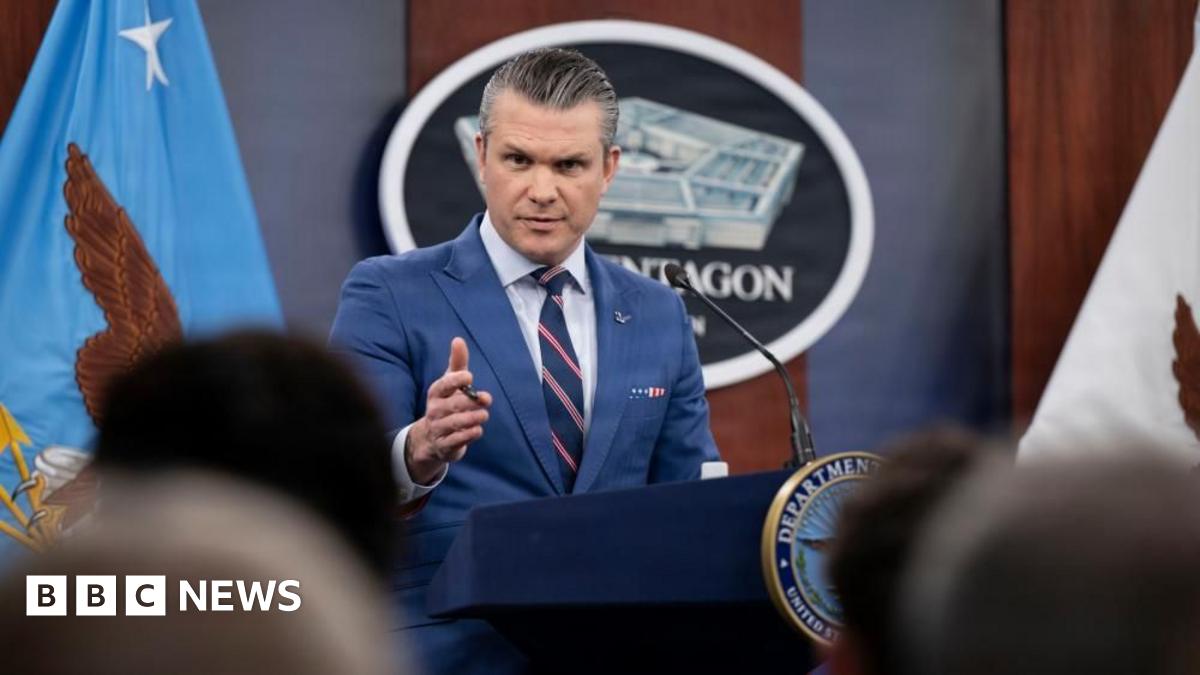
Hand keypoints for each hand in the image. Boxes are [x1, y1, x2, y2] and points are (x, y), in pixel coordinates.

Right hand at [406, 337, 491, 483]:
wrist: (431, 438)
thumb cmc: (446, 403)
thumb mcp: (450, 382)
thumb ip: (457, 363)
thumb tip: (458, 339)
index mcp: (436, 393)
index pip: (442, 385)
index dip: (455, 380)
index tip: (469, 376)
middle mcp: (435, 411)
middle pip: (452, 405)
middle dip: (470, 402)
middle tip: (486, 400)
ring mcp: (438, 429)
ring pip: (455, 423)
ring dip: (472, 419)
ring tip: (484, 415)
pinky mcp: (445, 446)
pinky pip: (456, 441)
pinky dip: (468, 435)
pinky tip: (478, 430)